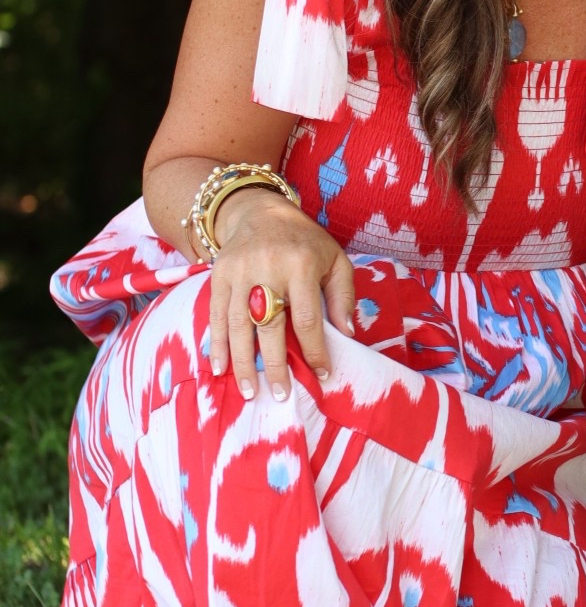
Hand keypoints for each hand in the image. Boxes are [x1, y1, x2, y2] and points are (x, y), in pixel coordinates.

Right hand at [208, 187, 355, 400]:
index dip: (314, 350)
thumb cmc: (305, 242)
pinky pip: (217, 315)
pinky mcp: (218, 275)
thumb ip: (343, 296)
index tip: (322, 375)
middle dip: (275, 365)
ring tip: (249, 391)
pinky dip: (217, 343)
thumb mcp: (335, 260)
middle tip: (279, 395)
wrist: (260, 211)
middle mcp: (268, 267)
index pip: (307, 317)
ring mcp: (239, 271)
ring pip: (239, 324)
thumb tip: (347, 334)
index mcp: (301, 264)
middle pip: (270, 325)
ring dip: (242, 362)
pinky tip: (220, 368)